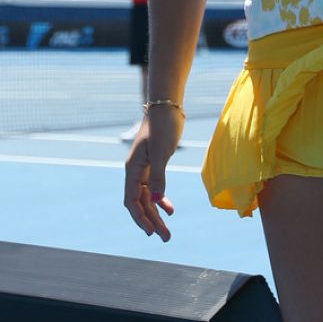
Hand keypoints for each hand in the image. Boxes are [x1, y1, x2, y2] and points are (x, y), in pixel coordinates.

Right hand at [123, 106, 183, 240]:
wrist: (166, 107)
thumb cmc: (162, 126)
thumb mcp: (161, 151)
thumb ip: (159, 176)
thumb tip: (158, 201)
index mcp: (132, 170)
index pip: (131, 201)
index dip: (139, 218)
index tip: (152, 232)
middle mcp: (135, 172)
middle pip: (140, 204)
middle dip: (151, 221)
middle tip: (166, 238)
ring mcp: (145, 169)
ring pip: (148, 198)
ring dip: (157, 214)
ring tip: (168, 231)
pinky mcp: (155, 165)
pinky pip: (155, 188)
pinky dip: (161, 200)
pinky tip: (170, 209)